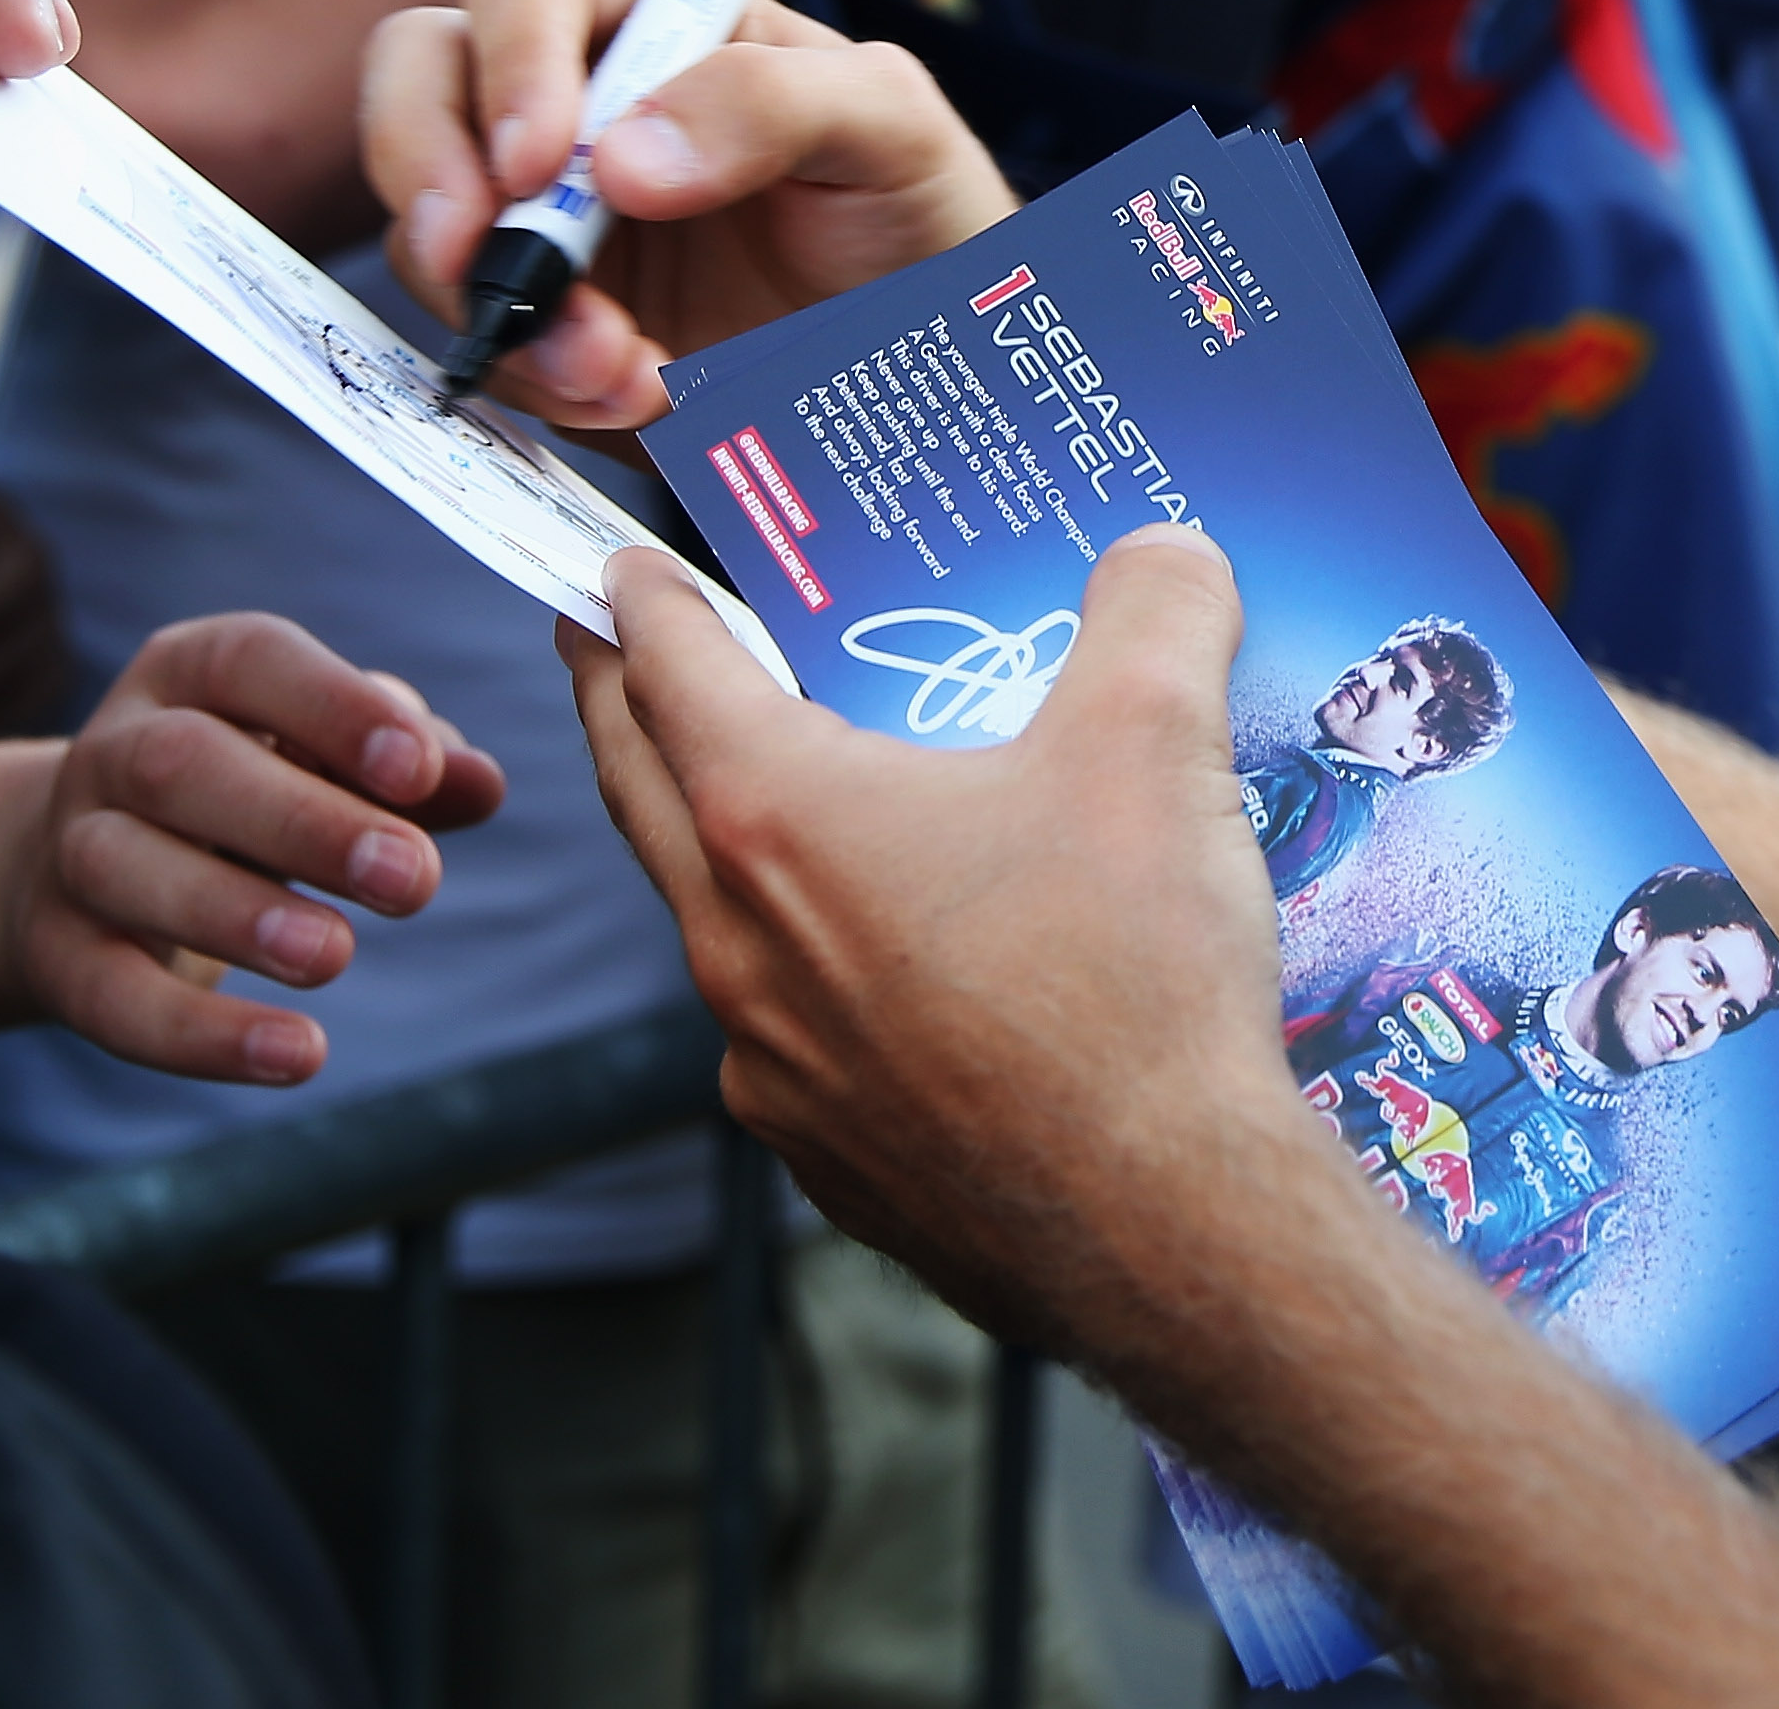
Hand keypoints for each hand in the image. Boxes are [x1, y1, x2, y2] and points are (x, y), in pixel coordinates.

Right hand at [0, 614, 506, 1085]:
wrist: (72, 862)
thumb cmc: (250, 786)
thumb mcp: (325, 754)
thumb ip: (409, 761)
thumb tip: (482, 782)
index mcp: (191, 671)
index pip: (252, 661)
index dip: (334, 708)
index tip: (421, 771)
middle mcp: (115, 749)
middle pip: (183, 767)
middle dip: (301, 822)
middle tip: (411, 879)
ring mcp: (72, 850)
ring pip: (126, 870)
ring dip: (236, 916)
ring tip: (336, 957)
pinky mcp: (56, 955)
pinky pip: (110, 996)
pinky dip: (201, 1037)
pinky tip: (298, 1055)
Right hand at [367, 0, 1018, 430]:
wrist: (930, 362)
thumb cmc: (912, 205)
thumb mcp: (893, 125)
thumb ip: (777, 101)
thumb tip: (622, 155)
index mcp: (656, 13)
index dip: (513, 55)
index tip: (545, 158)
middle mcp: (577, 98)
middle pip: (422, 75)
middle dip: (427, 167)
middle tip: (478, 257)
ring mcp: (545, 212)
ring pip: (434, 225)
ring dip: (506, 304)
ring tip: (625, 366)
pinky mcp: (544, 315)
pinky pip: (478, 333)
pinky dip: (536, 375)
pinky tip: (635, 393)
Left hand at [567, 534, 1314, 1351]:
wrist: (1164, 1228)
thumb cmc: (1133, 982)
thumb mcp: (1160, 743)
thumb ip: (1155, 608)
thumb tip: (1165, 549)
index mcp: (779, 816)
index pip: (670, 669)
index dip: (643, 598)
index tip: (619, 564)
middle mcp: (738, 940)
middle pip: (641, 788)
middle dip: (623, 705)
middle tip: (612, 652)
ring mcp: (768, 1062)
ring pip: (711, 919)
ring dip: (716, 842)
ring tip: (773, 803)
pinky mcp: (822, 1152)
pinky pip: (782, 1032)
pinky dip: (801, 969)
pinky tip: (886, 965)